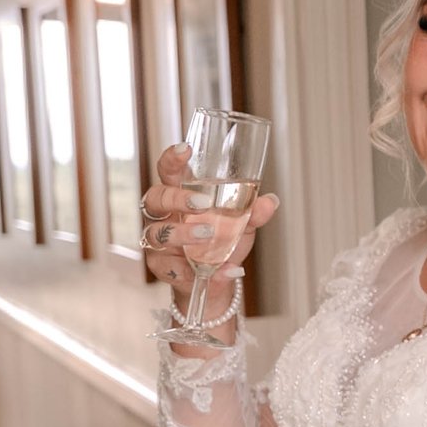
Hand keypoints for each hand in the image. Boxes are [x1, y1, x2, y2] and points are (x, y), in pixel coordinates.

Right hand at [144, 143, 280, 322]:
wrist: (216, 277)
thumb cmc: (222, 241)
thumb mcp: (243, 225)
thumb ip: (254, 213)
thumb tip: (270, 201)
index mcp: (181, 196)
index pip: (169, 172)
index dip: (172, 159)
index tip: (184, 149)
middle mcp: (165, 215)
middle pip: (156, 197)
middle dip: (177, 198)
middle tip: (203, 203)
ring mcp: (158, 239)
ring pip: (157, 232)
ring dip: (183, 232)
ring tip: (207, 235)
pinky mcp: (159, 264)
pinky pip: (164, 264)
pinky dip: (186, 267)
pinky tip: (205, 268)